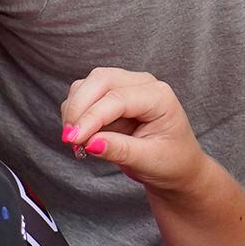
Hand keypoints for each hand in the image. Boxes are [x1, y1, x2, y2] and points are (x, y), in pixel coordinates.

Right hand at [58, 68, 210, 195]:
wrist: (175, 164)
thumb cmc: (169, 161)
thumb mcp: (148, 160)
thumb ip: (119, 150)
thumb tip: (89, 142)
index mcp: (159, 96)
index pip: (116, 99)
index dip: (91, 118)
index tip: (73, 140)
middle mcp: (142, 85)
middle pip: (99, 80)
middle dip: (78, 108)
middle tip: (70, 139)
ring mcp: (125, 87)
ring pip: (86, 85)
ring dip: (73, 110)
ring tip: (77, 141)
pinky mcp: (109, 96)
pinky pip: (82, 96)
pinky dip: (74, 113)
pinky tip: (81, 135)